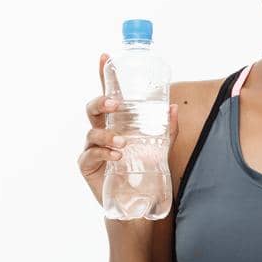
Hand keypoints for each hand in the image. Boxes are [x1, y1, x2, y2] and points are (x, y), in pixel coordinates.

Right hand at [79, 52, 177, 207]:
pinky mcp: (88, 166)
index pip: (109, 96)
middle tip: (115, 104)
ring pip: (92, 132)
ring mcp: (92, 148)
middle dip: (101, 102)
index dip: (105, 76)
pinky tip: (117, 157)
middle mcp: (102, 132)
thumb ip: (167, 130)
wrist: (138, 204)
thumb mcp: (161, 149)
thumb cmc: (146, 172)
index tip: (105, 57)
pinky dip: (103, 153)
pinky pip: (90, 154)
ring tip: (123, 144)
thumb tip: (173, 107)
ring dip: (107, 135)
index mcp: (118, 123)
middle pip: (93, 109)